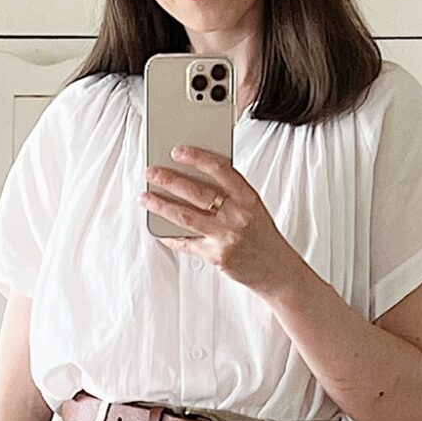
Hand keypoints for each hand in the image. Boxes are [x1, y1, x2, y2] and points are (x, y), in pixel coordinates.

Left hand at [141, 145, 303, 299]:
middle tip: (151, 172)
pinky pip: (186, 243)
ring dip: (161, 205)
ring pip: (186, 217)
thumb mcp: (253, 207)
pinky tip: (157, 228)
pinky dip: (169, 235)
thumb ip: (230, 193)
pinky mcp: (216, 256)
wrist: (275, 269)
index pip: (220, 169)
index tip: (177, 151)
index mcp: (248, 197)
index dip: (197, 158)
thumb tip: (192, 177)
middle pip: (197, 192)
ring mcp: (226, 237)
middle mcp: (238, 215)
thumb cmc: (260, 235)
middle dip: (169, 180)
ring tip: (146, 197)